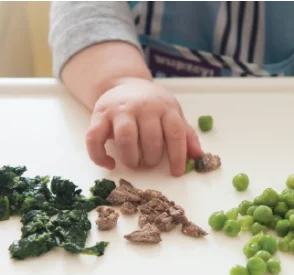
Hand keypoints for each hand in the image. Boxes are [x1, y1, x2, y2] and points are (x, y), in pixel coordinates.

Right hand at [85, 78, 202, 176]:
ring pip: (125, 137)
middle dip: (152, 157)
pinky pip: (94, 138)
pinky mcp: (99, 115)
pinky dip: (100, 156)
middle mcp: (143, 107)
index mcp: (165, 107)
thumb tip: (199, 156)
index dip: (177, 156)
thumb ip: (185, 134)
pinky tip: (110, 163)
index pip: (175, 133)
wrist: (124, 84)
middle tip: (151, 163)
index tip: (176, 172)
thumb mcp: (173, 114)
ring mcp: (120, 110)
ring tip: (134, 163)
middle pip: (150, 137)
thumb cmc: (153, 105)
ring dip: (131, 157)